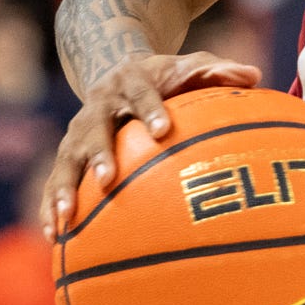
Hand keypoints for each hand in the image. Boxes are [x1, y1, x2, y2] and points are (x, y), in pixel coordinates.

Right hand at [45, 51, 259, 233]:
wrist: (117, 71)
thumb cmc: (165, 77)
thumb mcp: (189, 66)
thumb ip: (217, 71)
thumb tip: (254, 75)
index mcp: (131, 81)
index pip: (142, 94)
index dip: (151, 110)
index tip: (164, 130)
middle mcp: (98, 106)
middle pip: (94, 129)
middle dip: (100, 153)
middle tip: (108, 179)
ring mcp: (78, 132)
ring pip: (67, 160)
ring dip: (63, 189)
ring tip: (65, 220)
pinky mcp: (69, 155)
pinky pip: (56, 182)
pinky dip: (51, 207)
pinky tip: (55, 238)